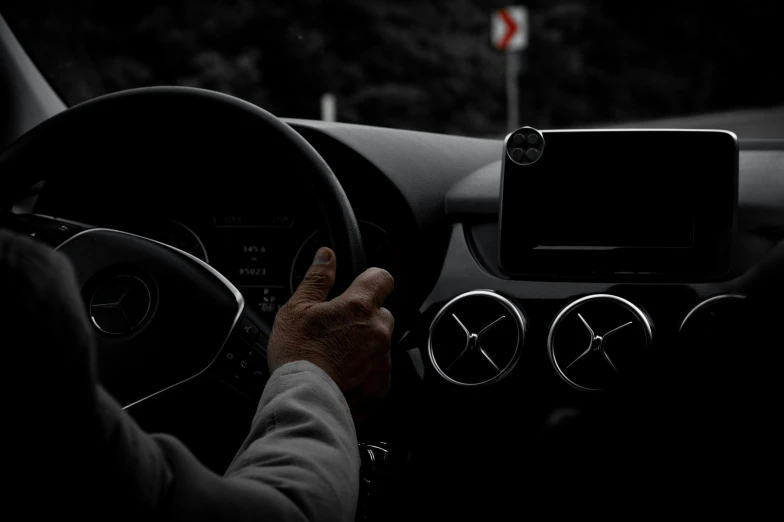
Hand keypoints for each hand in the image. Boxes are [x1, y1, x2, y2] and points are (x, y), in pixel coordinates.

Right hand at [267, 247, 394, 420]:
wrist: (304, 400)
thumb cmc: (297, 355)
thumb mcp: (297, 308)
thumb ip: (317, 279)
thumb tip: (326, 256)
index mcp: (358, 307)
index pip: (381, 278)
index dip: (370, 279)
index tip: (360, 286)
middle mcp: (377, 331)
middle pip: (380, 313)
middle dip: (364, 317)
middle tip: (337, 329)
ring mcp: (382, 359)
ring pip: (380, 343)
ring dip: (365, 344)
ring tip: (336, 355)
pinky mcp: (381, 385)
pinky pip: (379, 370)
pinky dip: (365, 371)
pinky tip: (343, 374)